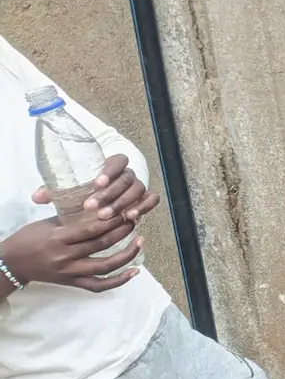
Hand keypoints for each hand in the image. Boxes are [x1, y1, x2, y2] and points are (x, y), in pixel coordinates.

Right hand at [1, 215, 143, 291]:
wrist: (12, 263)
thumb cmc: (29, 238)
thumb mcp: (47, 223)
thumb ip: (70, 216)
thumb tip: (98, 206)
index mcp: (58, 238)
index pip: (91, 229)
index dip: (111, 221)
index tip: (125, 211)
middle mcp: (66, 257)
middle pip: (101, 245)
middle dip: (122, 231)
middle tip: (135, 220)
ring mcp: (70, 272)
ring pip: (105, 266)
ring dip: (127, 255)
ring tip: (140, 242)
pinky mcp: (72, 283)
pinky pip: (99, 285)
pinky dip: (118, 281)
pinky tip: (134, 271)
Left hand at [33, 155, 158, 222]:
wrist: (104, 193)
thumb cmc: (85, 189)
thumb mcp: (70, 188)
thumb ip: (55, 190)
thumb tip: (37, 197)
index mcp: (112, 165)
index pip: (118, 161)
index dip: (110, 171)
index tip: (96, 183)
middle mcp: (128, 174)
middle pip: (126, 179)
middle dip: (110, 194)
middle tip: (92, 207)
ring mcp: (138, 186)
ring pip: (138, 190)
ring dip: (122, 203)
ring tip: (105, 215)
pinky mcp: (145, 199)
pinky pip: (152, 199)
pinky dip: (144, 206)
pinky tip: (131, 217)